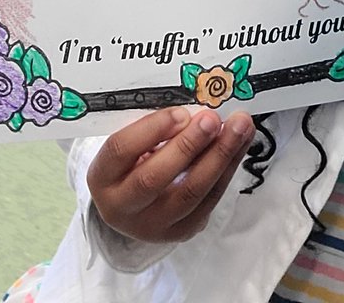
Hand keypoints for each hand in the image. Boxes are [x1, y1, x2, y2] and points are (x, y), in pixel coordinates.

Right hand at [87, 106, 255, 242]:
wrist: (134, 206)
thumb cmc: (133, 161)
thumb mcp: (132, 143)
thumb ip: (154, 128)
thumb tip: (193, 113)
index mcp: (103, 176)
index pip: (121, 150)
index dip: (151, 129)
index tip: (180, 112)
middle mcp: (122, 207)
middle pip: (154, 178)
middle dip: (188, 145)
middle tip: (213, 118)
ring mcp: (152, 225)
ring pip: (189, 193)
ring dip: (219, 156)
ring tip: (240, 127)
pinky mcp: (181, 231)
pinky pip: (209, 200)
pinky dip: (228, 168)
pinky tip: (241, 144)